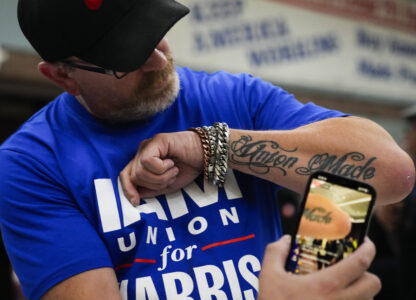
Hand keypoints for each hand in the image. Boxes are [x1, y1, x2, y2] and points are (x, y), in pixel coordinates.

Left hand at [120, 131, 203, 205]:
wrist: (204, 156)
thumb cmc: (187, 168)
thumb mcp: (167, 185)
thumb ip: (151, 190)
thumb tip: (137, 194)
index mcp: (143, 163)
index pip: (125, 176)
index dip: (128, 190)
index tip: (136, 202)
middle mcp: (142, 152)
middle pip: (133, 176)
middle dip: (153, 184)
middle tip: (170, 179)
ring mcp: (148, 146)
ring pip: (140, 171)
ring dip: (160, 177)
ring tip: (173, 171)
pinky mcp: (155, 141)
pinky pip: (147, 162)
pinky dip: (161, 168)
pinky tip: (172, 163)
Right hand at [258, 235, 380, 299]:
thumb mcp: (268, 276)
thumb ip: (276, 252)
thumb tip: (286, 240)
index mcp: (328, 284)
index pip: (361, 261)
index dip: (368, 248)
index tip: (364, 242)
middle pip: (373, 283)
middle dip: (367, 273)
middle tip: (352, 267)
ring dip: (361, 291)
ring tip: (343, 288)